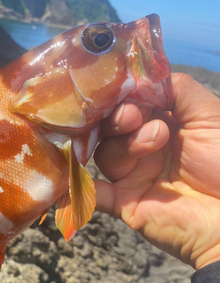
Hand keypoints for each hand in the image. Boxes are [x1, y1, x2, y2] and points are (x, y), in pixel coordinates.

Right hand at [94, 73, 219, 269]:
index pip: (128, 105)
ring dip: (125, 145)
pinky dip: (81, 188)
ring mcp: (133, 176)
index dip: (125, 97)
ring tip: (154, 142)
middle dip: (119, 119)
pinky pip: (95, 195)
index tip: (130, 93)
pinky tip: (75, 180)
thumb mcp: (207, 114)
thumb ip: (177, 88)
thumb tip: (141, 78)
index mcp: (162, 124)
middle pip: (110, 128)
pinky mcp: (126, 204)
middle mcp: (144, 148)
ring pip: (106, 154)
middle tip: (133, 117)